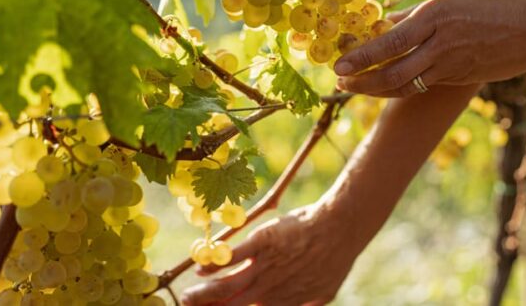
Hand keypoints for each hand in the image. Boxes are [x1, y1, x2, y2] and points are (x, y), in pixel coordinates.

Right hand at [181, 201, 360, 305]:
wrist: (340, 227)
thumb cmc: (335, 257)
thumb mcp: (323, 292)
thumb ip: (306, 304)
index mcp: (281, 302)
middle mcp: (268, 288)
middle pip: (230, 305)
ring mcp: (265, 265)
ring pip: (227, 285)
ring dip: (203, 293)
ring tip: (185, 297)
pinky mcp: (263, 241)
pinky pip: (234, 255)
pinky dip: (215, 262)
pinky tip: (200, 267)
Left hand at [334, 0, 525, 96]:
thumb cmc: (497, 6)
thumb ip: (418, 14)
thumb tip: (385, 22)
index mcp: (437, 16)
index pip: (390, 42)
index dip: (362, 57)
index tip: (339, 65)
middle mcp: (441, 44)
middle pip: (392, 73)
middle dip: (361, 81)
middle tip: (339, 82)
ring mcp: (451, 65)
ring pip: (405, 85)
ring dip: (375, 89)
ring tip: (354, 88)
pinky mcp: (459, 78)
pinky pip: (423, 85)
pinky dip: (400, 87)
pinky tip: (384, 84)